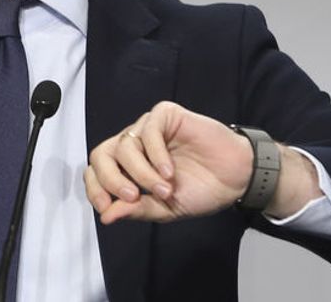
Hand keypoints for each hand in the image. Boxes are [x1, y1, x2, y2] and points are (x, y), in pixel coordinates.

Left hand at [85, 101, 254, 224]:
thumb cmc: (201, 190)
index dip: (95, 188)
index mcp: (128, 166)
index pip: (96, 170)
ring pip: (125, 145)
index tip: (107, 207)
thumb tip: (106, 215)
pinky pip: (149, 130)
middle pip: (102, 154)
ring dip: (143, 173)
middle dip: (112, 179)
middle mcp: (135, 144)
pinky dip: (155, 154)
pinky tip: (169, 171)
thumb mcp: (164, 209)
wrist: (234, 177)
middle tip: (133, 197)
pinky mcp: (167, 115)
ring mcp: (149, 127)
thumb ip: (136, 210)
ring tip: (165, 189)